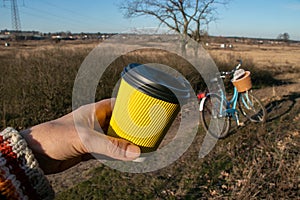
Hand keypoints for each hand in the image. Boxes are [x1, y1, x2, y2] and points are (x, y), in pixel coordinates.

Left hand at [20, 99, 139, 173]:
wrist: (35, 154)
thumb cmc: (56, 137)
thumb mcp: (86, 140)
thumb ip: (111, 146)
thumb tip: (135, 153)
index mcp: (95, 111)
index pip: (119, 105)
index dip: (133, 108)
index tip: (148, 113)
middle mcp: (96, 122)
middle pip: (120, 123)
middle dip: (133, 129)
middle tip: (149, 134)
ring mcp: (94, 136)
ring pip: (115, 138)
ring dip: (126, 143)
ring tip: (142, 147)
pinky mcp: (90, 149)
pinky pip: (109, 151)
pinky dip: (118, 154)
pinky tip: (127, 158)